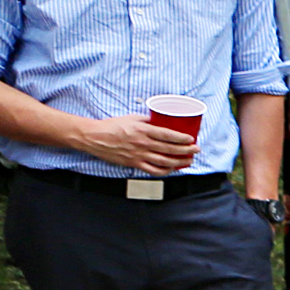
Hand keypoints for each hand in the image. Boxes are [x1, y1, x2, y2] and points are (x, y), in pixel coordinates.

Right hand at [75, 114, 196, 172]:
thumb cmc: (112, 126)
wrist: (94, 137)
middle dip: (186, 150)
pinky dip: (164, 171)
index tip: (191, 139)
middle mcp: (142, 144)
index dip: (182, 138)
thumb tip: (161, 121)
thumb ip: (147, 121)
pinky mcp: (133, 164)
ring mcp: (138, 155)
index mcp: (143, 131)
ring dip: (179, 162)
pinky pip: (152, 170)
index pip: (168, 135)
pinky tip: (171, 169)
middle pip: (169, 149)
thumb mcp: (132, 118)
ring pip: (164, 161)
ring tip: (188, 160)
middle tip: (196, 149)